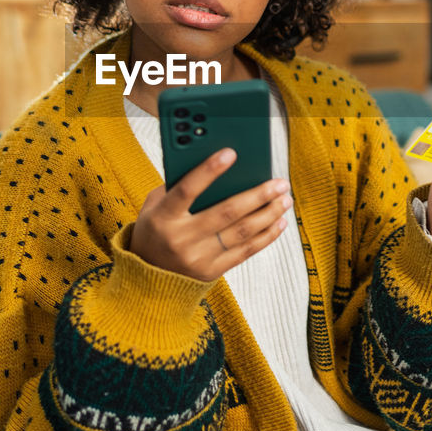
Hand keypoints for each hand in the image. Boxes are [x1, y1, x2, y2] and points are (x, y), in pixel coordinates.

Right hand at [129, 148, 291, 281]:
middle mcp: (181, 239)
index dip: (208, 171)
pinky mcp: (212, 271)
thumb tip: (215, 166)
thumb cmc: (155, 230)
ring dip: (269, 214)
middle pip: (226, 212)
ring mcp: (198, 258)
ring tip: (285, 199)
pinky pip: (246, 252)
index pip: (187, 190)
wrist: (147, 277)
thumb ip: (178, 186)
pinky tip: (279, 222)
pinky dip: (266, 236)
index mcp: (163, 218)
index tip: (230, 153)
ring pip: (242, 232)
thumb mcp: (155, 206)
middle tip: (279, 183)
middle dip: (258, 195)